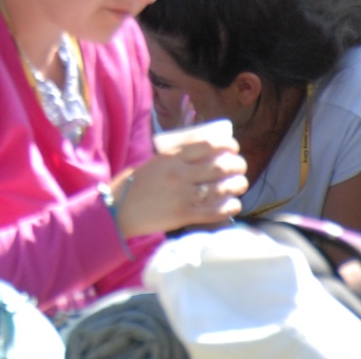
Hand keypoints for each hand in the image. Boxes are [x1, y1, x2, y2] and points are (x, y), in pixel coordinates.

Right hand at [115, 140, 248, 238]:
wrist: (120, 209)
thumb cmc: (136, 183)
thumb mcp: (155, 161)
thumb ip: (178, 157)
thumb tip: (206, 151)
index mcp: (171, 156)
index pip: (209, 145)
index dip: (228, 145)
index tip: (233, 148)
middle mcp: (180, 174)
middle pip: (221, 166)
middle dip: (238, 166)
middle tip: (240, 167)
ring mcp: (183, 195)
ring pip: (223, 188)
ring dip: (237, 185)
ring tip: (240, 184)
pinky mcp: (185, 215)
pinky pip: (216, 211)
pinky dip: (230, 207)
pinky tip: (234, 204)